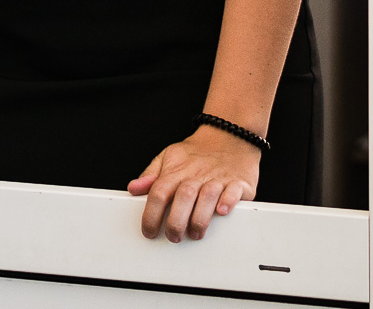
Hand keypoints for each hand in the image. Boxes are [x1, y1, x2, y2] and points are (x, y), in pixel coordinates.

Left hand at [127, 124, 259, 241]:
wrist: (228, 135)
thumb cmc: (196, 152)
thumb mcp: (169, 157)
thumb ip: (151, 174)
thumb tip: (134, 188)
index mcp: (176, 172)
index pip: (158, 193)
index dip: (151, 215)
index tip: (148, 232)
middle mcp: (196, 176)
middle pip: (183, 197)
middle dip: (176, 221)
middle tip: (173, 237)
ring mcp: (218, 178)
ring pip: (207, 197)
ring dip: (200, 218)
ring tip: (195, 233)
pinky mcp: (239, 182)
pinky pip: (234, 192)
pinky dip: (228, 202)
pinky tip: (221, 212)